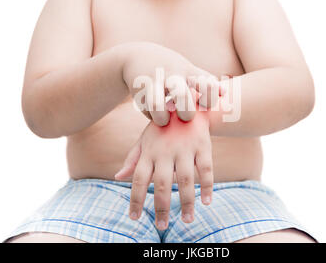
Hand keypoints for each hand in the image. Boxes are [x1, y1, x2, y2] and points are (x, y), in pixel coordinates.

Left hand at [115, 109, 212, 229]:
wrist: (188, 101)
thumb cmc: (163, 126)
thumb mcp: (145, 139)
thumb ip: (133, 158)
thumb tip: (118, 177)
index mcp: (150, 151)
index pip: (138, 179)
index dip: (135, 199)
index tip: (134, 217)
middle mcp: (166, 151)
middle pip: (161, 184)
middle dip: (161, 207)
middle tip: (162, 226)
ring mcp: (186, 148)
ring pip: (186, 180)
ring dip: (187, 202)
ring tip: (188, 221)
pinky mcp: (203, 145)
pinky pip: (206, 169)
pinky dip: (208, 186)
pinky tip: (207, 202)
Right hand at [121, 42, 221, 125]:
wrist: (136, 56)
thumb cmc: (172, 69)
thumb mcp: (189, 71)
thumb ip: (206, 83)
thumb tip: (225, 93)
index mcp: (189, 71)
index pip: (208, 85)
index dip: (209, 100)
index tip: (202, 104)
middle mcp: (173, 74)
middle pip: (183, 97)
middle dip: (185, 113)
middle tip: (184, 117)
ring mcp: (154, 81)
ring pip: (157, 105)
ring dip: (162, 119)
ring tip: (164, 120)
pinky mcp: (139, 88)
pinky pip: (146, 109)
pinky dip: (150, 116)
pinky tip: (152, 114)